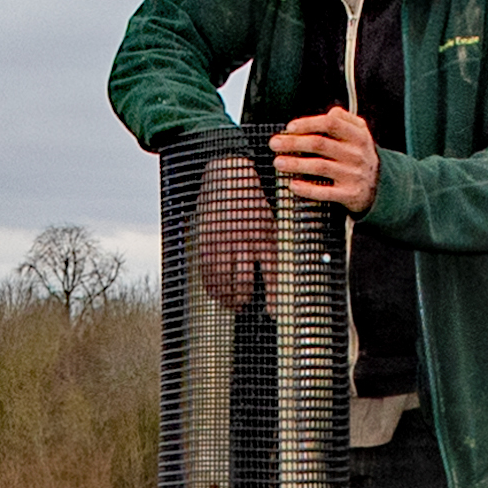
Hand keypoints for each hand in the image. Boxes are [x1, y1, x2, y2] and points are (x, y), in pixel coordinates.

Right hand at [184, 152, 274, 302]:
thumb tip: (280, 271)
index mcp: (265, 235)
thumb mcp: (270, 219)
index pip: (271, 273)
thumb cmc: (252, 200)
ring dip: (228, 295)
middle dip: (245, 297)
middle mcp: (244, 240)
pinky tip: (216, 292)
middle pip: (244, 280)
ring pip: (224, 279)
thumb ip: (272, 244)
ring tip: (232, 303)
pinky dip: (212, 285)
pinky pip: (208, 269)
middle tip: (246, 304)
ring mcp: (224, 241)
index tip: (273, 312)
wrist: (228, 175)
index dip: (273, 296)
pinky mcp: (207, 239)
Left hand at [267, 107, 381, 210]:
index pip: (331, 123)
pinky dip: (307, 189)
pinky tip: (292, 185)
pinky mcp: (350, 195)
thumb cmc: (359, 156)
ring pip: (320, 167)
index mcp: (358, 136)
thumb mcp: (360, 135)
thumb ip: (346, 120)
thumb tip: (331, 112)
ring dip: (295, 164)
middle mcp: (357, 154)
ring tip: (278, 163)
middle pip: (320, 144)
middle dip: (293, 143)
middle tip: (274, 144)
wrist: (380, 188)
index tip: (289, 128)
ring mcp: (354, 175)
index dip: (308, 124)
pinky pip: (325, 192)